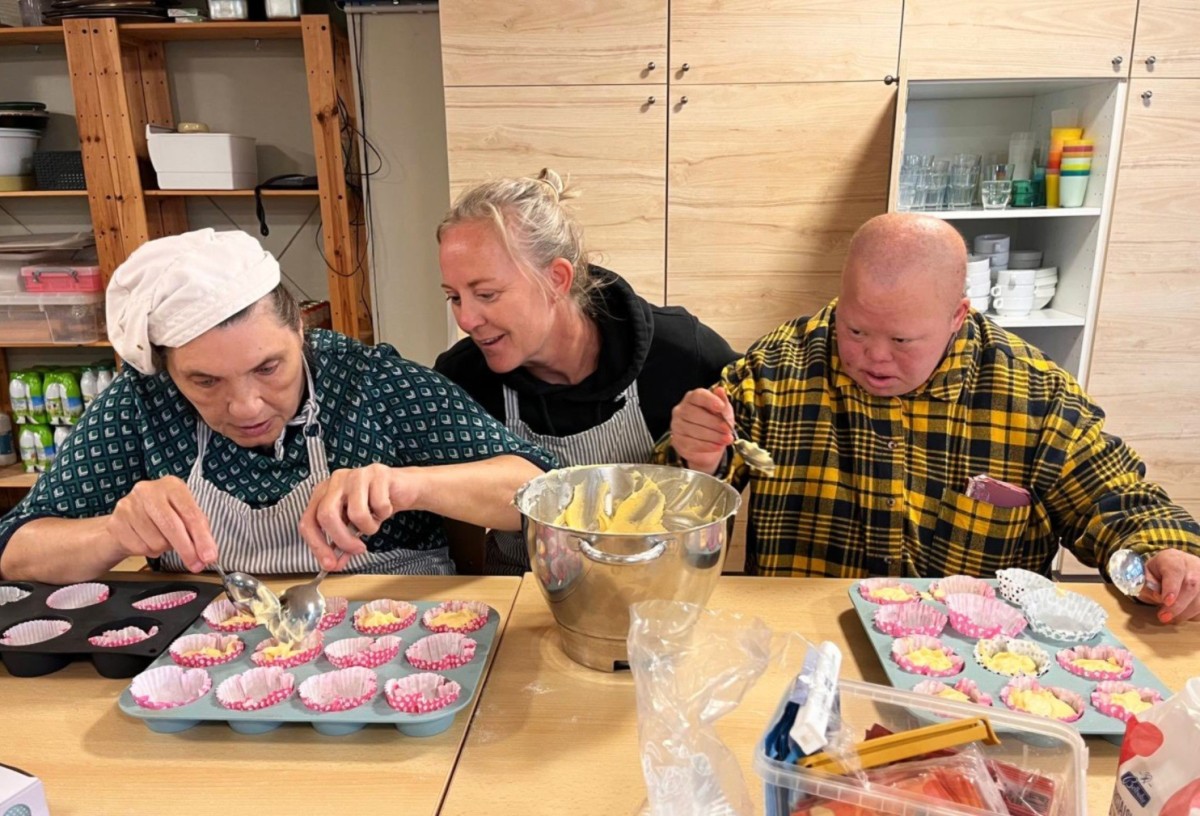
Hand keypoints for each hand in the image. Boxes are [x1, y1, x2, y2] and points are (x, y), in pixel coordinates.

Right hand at [106, 476, 216, 571]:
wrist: (124, 521)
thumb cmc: (160, 517)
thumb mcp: (183, 516)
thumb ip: (198, 531)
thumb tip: (207, 554)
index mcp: (171, 485)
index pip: (190, 513)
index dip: (202, 538)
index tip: (209, 556)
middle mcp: (148, 491)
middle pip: (172, 526)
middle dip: (187, 550)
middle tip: (196, 564)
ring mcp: (129, 505)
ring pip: (156, 541)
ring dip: (163, 548)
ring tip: (160, 539)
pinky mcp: (116, 522)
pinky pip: (140, 548)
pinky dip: (147, 551)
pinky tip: (146, 541)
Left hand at [299, 465, 419, 569]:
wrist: (403, 487)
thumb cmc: (374, 505)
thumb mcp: (354, 526)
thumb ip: (342, 543)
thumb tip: (334, 564)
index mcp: (323, 493)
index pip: (308, 521)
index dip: (317, 546)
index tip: (330, 564)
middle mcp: (335, 481)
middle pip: (326, 515)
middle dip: (343, 540)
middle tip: (358, 550)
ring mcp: (355, 475)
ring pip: (356, 513)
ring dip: (369, 526)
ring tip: (375, 521)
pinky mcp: (377, 473)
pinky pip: (379, 505)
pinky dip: (385, 514)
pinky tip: (385, 507)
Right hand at [669, 386, 735, 475]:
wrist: (709, 443)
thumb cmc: (715, 422)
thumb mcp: (723, 411)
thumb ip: (722, 401)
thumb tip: (721, 390)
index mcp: (692, 398)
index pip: (697, 395)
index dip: (709, 400)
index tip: (721, 407)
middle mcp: (681, 410)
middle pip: (694, 414)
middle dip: (713, 422)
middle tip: (728, 429)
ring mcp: (676, 426)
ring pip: (693, 430)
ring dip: (713, 436)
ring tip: (727, 439)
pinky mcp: (677, 441)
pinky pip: (691, 443)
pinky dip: (707, 445)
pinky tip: (718, 446)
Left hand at [1143, 548, 1199, 622]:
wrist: (1177, 564)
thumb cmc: (1159, 571)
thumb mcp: (1146, 574)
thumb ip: (1149, 584)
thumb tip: (1158, 596)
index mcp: (1172, 558)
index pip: (1175, 571)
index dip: (1172, 587)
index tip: (1166, 601)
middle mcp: (1192, 565)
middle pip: (1191, 586)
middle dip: (1177, 605)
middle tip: (1164, 617)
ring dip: (1185, 612)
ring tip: (1171, 618)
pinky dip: (1194, 613)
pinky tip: (1182, 614)